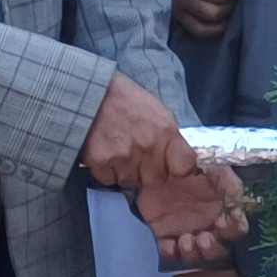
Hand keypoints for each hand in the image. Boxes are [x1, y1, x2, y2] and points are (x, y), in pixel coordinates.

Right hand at [81, 71, 248, 265]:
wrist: (91, 94)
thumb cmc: (127, 101)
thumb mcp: (158, 112)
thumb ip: (169, 137)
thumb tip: (180, 157)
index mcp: (165, 133)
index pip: (186, 166)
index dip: (181, 169)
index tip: (175, 166)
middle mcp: (147, 148)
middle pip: (156, 179)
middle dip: (149, 172)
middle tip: (140, 156)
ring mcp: (123, 157)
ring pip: (131, 182)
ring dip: (127, 172)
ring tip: (120, 151)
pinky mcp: (101, 162)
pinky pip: (108, 180)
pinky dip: (107, 171)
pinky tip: (106, 154)